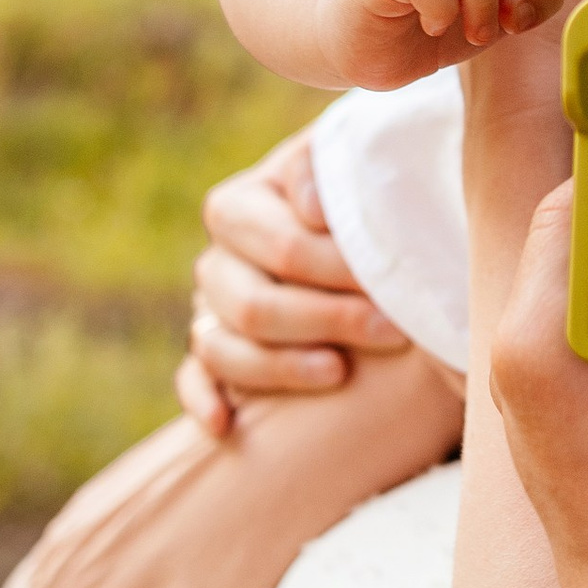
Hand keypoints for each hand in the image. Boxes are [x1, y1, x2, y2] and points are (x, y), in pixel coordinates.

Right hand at [175, 131, 409, 431]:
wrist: (373, 231)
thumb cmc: (367, 193)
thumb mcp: (353, 162)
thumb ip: (327, 168)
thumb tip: (311, 209)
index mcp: (241, 205)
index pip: (279, 244)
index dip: (337, 267)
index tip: (392, 281)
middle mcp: (218, 261)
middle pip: (250, 303)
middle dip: (326, 319)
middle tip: (392, 331)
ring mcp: (210, 312)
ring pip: (220, 348)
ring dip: (280, 366)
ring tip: (339, 373)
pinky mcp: (214, 357)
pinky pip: (194, 381)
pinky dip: (204, 402)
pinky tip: (226, 425)